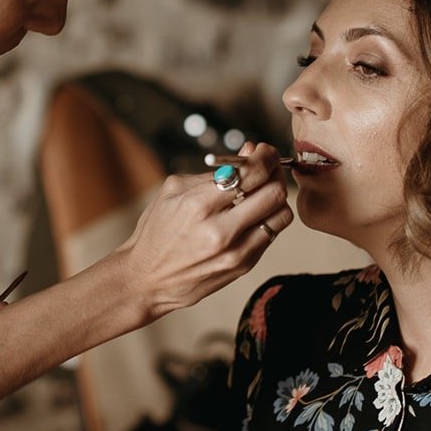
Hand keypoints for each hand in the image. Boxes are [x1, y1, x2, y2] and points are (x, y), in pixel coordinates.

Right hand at [109, 141, 293, 319]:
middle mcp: (221, 230)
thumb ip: (213, 172)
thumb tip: (248, 152)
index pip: (251, 174)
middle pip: (274, 193)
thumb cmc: (157, 231)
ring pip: (282, 214)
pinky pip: (273, 234)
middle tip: (266, 167)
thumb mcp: (173, 191)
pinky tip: (253, 214)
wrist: (147, 279)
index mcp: (199, 205)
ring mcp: (236, 251)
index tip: (264, 151)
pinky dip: (268, 219)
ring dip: (275, 198)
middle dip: (274, 173)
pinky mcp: (244, 266)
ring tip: (261, 192)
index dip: (264, 157)